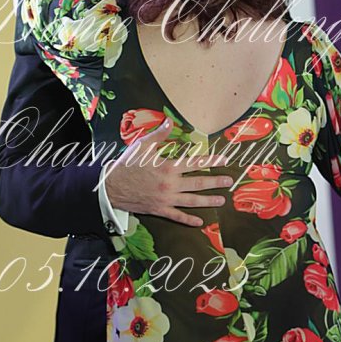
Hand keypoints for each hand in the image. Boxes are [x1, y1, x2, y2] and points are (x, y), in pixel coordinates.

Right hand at [102, 119, 234, 227]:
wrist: (111, 187)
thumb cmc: (127, 165)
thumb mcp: (142, 145)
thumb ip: (159, 134)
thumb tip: (170, 120)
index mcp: (168, 167)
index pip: (195, 163)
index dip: (211, 160)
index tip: (224, 159)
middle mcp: (170, 184)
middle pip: (198, 183)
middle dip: (215, 182)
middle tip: (229, 182)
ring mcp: (166, 199)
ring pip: (192, 201)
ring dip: (208, 200)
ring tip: (221, 200)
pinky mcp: (159, 209)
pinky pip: (177, 216)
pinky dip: (188, 219)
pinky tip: (200, 221)